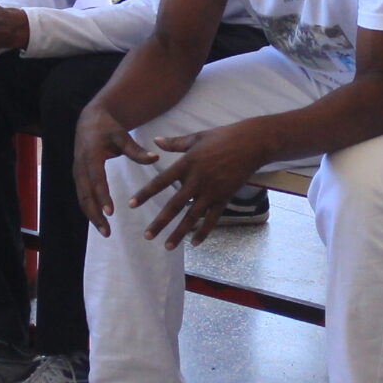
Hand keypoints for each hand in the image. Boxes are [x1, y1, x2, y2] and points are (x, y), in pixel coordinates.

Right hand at [73, 101, 156, 235]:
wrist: (88, 121)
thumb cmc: (108, 128)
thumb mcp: (123, 136)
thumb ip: (137, 150)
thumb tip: (156, 158)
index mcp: (91, 156)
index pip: (96, 180)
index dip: (102, 196)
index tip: (110, 212)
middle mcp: (81, 167)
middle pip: (85, 195)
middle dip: (95, 215)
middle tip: (107, 231)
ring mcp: (77, 172)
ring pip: (82, 198)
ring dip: (91, 216)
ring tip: (105, 231)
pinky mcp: (78, 176)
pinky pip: (82, 196)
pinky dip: (89, 210)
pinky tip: (99, 221)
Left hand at [132, 121, 273, 249]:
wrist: (251, 143)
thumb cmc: (222, 137)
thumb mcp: (196, 137)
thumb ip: (175, 143)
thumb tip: (156, 141)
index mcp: (186, 164)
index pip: (161, 181)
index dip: (145, 194)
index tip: (131, 204)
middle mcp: (197, 180)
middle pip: (174, 205)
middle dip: (160, 222)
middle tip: (147, 235)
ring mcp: (211, 191)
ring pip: (192, 217)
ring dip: (179, 233)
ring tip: (167, 246)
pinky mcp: (224, 197)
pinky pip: (212, 218)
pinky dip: (203, 231)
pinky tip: (194, 243)